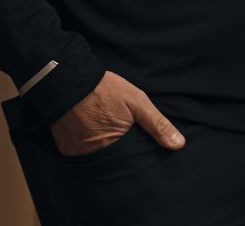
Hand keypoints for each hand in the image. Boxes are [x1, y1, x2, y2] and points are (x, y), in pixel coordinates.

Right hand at [49, 71, 184, 155]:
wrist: (69, 80)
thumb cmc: (105, 89)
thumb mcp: (137, 102)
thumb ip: (157, 124)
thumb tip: (178, 144)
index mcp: (116, 146)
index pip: (132, 163)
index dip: (137, 158)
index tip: (138, 150)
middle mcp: (96, 155)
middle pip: (114, 165)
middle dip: (120, 158)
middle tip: (121, 143)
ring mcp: (79, 153)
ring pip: (97, 161)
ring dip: (103, 154)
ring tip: (106, 138)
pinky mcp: (66, 149)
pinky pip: (80, 156)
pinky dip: (87, 150)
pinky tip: (92, 137)